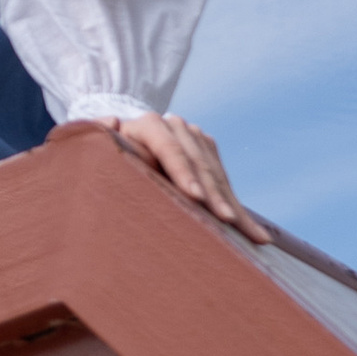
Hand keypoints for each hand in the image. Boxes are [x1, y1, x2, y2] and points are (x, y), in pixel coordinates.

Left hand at [109, 111, 270, 243]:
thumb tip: (110, 121)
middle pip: (198, 163)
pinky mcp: (208, 150)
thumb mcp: (102, 150)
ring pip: (216, 174)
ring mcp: (195, 136)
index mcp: (148, 125)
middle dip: (214, 195)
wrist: (124, 145)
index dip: (182, 171)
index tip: (194, 196)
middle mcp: (175, 125)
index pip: (168, 147)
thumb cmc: (109, 158)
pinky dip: (238, 208)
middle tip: (226, 221)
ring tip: (250, 234)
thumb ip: (100, 137)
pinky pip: (225, 182)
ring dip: (233, 205)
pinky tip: (255, 234)